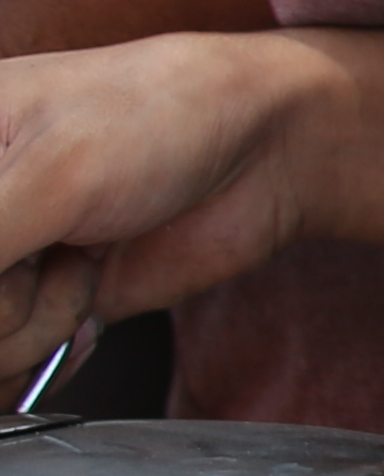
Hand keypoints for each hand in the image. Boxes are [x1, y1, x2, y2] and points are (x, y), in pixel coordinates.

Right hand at [0, 31, 346, 371]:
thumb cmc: (157, 117)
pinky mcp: (30, 301)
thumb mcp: (47, 174)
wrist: (265, 152)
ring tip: (77, 249)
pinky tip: (86, 282)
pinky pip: (5, 358)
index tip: (21, 249)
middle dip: (0, 294)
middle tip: (49, 243)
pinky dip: (47, 335)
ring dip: (30, 312)